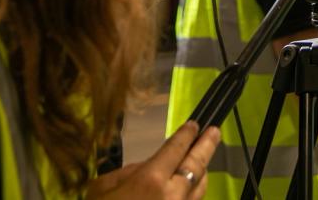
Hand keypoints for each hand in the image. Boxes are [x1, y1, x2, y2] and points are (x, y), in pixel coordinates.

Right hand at [87, 121, 219, 199]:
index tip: (194, 125)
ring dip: (202, 171)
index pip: (176, 149)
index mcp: (151, 180)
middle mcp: (173, 195)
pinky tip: (189, 188)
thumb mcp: (103, 188)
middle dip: (207, 145)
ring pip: (200, 187)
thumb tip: (149, 165)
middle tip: (214, 132)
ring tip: (202, 159)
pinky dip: (192, 194)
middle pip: (197, 164)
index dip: (187, 135)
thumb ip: (129, 172)